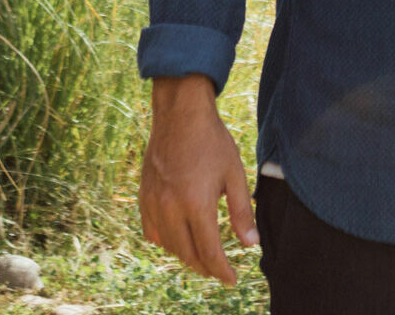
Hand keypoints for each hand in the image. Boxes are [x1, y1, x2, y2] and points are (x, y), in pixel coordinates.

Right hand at [139, 75, 255, 284]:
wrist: (180, 114)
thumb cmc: (212, 141)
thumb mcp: (235, 174)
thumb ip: (241, 212)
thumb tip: (250, 244)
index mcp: (196, 204)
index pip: (209, 252)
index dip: (221, 271)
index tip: (232, 280)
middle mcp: (171, 208)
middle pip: (187, 254)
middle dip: (205, 267)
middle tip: (219, 270)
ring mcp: (153, 203)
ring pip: (169, 245)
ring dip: (186, 255)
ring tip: (202, 255)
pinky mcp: (143, 196)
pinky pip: (152, 231)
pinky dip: (166, 241)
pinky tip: (178, 239)